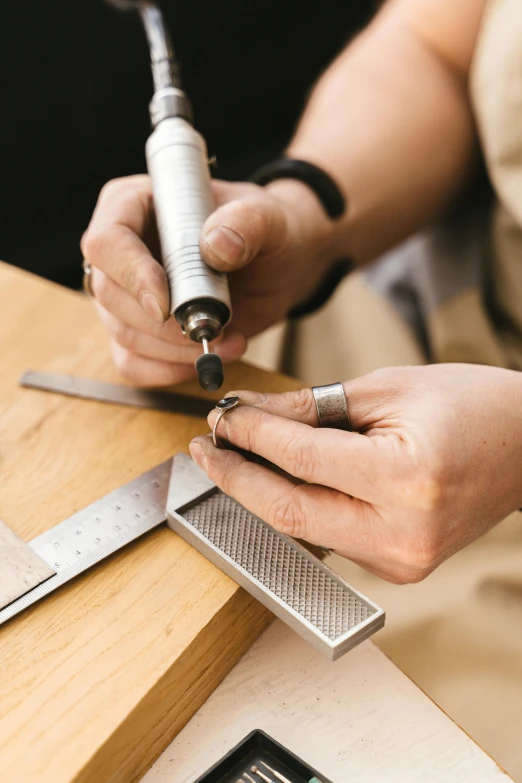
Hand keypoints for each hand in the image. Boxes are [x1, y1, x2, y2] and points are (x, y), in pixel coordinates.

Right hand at [81, 175, 330, 384]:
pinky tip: (205, 361)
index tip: (166, 306)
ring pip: (122, 333)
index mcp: (135, 205)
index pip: (108, 241)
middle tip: (215, 329)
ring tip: (227, 343)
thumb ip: (247, 222)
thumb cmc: (266, 230)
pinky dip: (168, 370)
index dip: (131, 275)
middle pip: (110, 294)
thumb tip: (215, 244)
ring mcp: (125, 294)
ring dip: (173, 351)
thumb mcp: (269, 218)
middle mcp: (120, 250)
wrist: (279, 265)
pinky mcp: (139, 330)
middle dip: (163, 325)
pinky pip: (132, 362)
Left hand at [189, 364, 521, 583]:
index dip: (251, 436)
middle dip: (236, 478)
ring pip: (304, 528)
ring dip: (261, 491)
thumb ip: (311, 407)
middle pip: (289, 511)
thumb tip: (251, 413)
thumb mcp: (387, 389)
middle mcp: (404, 533)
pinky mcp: (399, 567)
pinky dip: (298, 505)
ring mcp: (402, 559)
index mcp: (408, 480)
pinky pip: (329, 535)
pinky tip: (278, 478)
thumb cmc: (471, 405)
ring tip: (233, 455)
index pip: (301, 460)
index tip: (221, 417)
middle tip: (204, 448)